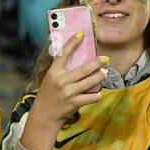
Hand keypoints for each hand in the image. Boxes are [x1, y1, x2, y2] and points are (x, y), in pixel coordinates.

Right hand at [24, 33, 107, 149]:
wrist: (44, 115)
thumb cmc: (48, 94)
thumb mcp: (50, 79)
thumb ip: (61, 70)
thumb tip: (79, 59)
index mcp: (53, 72)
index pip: (63, 53)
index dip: (72, 42)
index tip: (81, 34)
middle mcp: (61, 81)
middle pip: (84, 69)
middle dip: (98, 63)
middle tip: (105, 59)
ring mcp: (69, 93)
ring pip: (91, 82)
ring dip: (100, 77)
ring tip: (104, 74)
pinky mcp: (74, 103)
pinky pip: (92, 97)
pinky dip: (97, 95)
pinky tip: (98, 93)